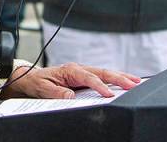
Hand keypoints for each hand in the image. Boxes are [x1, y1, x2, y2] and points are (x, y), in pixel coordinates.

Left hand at [1, 64, 140, 99]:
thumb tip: (71, 96)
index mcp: (69, 70)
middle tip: (134, 84)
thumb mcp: (44, 88)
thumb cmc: (37, 82)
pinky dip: (114, 80)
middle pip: (102, 72)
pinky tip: (124, 82)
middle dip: (119, 77)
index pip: (88, 77)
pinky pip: (101, 77)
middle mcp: (78, 69)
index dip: (99, 85)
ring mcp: (82, 72)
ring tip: (136, 81)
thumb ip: (57, 92)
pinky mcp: (84, 77)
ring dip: (120, 77)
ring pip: (104, 73)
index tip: (109, 95)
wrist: (30, 78)